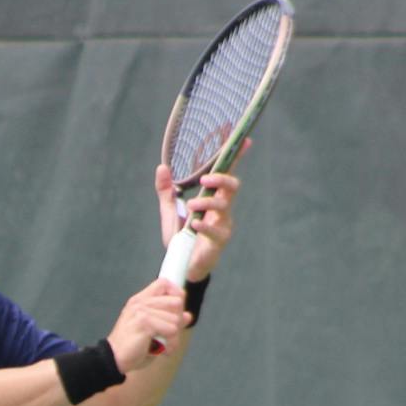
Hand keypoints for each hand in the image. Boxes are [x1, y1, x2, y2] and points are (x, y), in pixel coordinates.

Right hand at [105, 279, 190, 371]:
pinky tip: (162, 351)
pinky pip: (171, 330)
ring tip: (163, 347)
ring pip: (176, 319)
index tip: (177, 312)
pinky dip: (170, 344)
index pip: (164, 283)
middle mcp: (140, 302)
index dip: (176, 294)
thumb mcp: (152, 331)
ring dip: (174, 338)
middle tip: (170, 335)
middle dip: (178, 320)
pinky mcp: (144, 322)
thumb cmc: (132, 347)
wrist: (113, 359)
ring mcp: (141, 311)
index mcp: (140, 300)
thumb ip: (169, 320)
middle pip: (176, 301)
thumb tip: (188, 315)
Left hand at [154, 137, 246, 279]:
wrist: (181, 265)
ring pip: (224, 206)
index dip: (235, 158)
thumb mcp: (170, 210)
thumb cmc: (181, 236)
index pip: (226, 174)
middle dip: (221, 179)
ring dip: (207, 203)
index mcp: (213, 197)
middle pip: (232, 186)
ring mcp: (223, 224)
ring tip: (191, 206)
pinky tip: (193, 225)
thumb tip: (162, 167)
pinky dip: (203, 225)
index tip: (244, 140)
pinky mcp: (219, 241)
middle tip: (205, 180)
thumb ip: (166, 190)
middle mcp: (222, 209)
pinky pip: (215, 230)